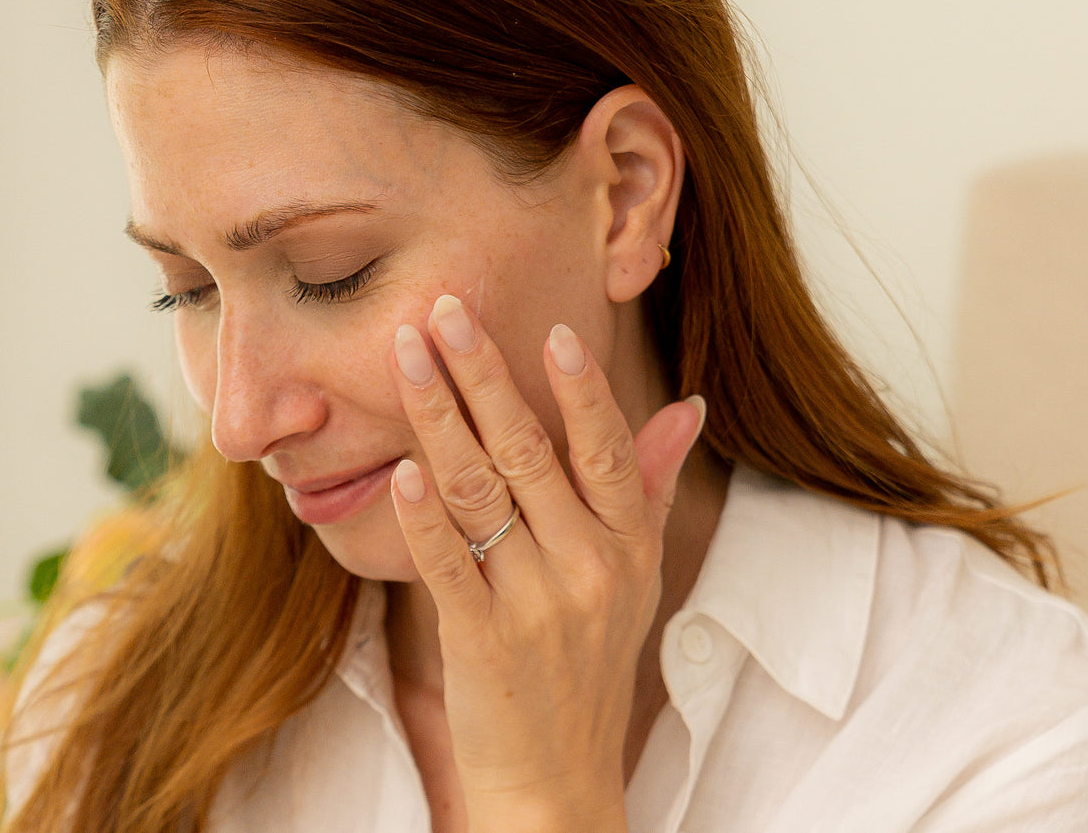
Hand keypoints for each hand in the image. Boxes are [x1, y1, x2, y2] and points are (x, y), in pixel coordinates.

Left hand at [388, 294, 705, 831]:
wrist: (555, 778)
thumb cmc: (590, 661)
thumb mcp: (637, 575)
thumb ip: (649, 485)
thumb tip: (688, 406)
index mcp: (627, 544)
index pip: (606, 448)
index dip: (579, 388)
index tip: (550, 329)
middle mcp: (589, 568)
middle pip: (529, 451)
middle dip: (482, 373)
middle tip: (444, 309)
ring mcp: (536, 605)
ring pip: (480, 491)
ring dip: (438, 416)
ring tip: (405, 356)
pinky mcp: (483, 641)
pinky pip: (448, 564)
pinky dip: (423, 517)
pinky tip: (400, 470)